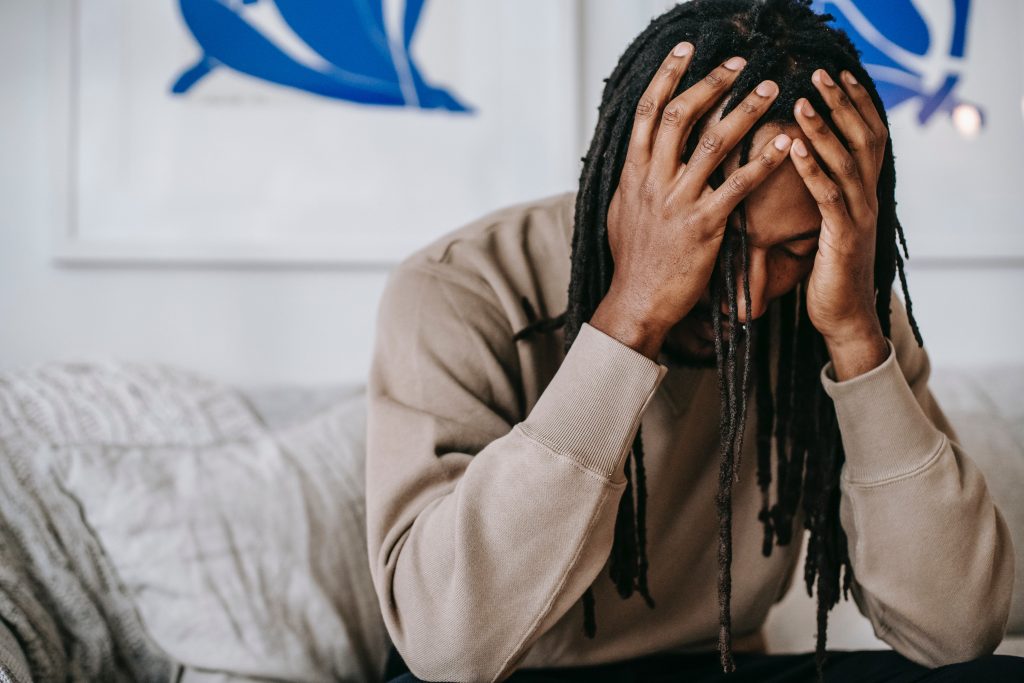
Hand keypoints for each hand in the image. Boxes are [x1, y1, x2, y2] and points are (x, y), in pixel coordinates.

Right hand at [592, 43, 793, 356]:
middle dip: (710, 83)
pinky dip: (764, 161)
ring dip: (745, 111)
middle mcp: (652, 180)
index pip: (647, 112)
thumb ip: (633, 179)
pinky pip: (738, 186)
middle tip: (740, 63)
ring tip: (770, 88)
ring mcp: (677, 202)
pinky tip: (786, 142)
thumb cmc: (633, 259)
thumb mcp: (622, 211)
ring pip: (713, 144)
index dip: (667, 76)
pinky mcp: (703, 226)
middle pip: (679, 116)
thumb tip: (637, 155)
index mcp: (633, 173)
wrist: (636, 301)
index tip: (686, 50)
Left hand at [790, 68, 889, 376]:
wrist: (843, 319)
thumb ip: (824, 198)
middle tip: (821, 74)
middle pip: (862, 138)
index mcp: (863, 194)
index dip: (855, 105)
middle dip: (841, 104)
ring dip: (823, 130)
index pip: (867, 137)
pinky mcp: (842, 239)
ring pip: (846, 162)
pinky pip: (828, 197)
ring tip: (803, 102)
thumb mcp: (826, 228)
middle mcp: (867, 199)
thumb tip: (803, 171)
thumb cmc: (828, 274)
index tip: (837, 76)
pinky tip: (794, 149)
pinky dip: (812, 170)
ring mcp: (858, 218)